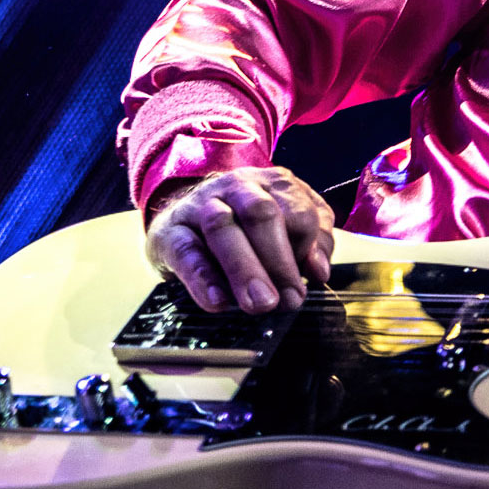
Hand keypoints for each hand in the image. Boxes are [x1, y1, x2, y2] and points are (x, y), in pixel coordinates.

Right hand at [144, 167, 334, 313]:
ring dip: (244, 268)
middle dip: (278, 260)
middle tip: (287, 300)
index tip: (310, 281)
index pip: (298, 209)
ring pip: (221, 227)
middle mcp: (237, 187)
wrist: (182, 212)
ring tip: (259, 304)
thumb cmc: (246, 224)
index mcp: (273, 184)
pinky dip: (202, 277)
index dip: (308, 246)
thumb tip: (319, 271)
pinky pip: (185, 250)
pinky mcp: (169, 231)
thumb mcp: (287, 224)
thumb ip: (312, 242)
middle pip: (260, 213)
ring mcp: (200, 205)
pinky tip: (218, 301)